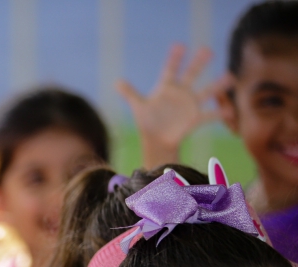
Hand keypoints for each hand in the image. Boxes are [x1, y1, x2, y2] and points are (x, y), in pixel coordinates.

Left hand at [116, 44, 229, 167]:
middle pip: (191, 75)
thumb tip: (116, 82)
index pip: (170, 70)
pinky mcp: (195, 118)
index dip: (174, 59)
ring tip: (229, 77)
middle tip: (207, 49)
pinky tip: (230, 110)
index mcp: (166, 88)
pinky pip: (210, 115)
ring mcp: (190, 104)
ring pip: (206, 92)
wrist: (157, 140)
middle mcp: (181, 93)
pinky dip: (220, 113)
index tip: (179, 45)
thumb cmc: (148, 122)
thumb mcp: (139, 107)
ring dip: (217, 85)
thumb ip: (130, 93)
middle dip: (198, 63)